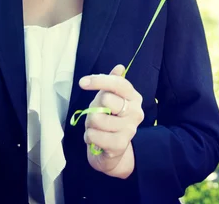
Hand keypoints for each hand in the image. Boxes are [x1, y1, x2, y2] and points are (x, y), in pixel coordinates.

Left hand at [79, 64, 143, 178]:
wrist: (112, 150)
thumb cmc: (109, 118)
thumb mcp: (108, 98)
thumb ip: (111, 82)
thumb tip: (120, 67)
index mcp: (134, 97)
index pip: (118, 83)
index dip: (99, 80)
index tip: (82, 82)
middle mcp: (136, 112)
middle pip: (106, 99)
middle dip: (94, 107)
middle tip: (95, 114)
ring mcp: (130, 130)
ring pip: (97, 118)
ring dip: (90, 124)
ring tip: (96, 128)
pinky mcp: (120, 145)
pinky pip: (95, 135)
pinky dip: (89, 136)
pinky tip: (95, 138)